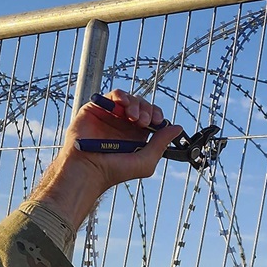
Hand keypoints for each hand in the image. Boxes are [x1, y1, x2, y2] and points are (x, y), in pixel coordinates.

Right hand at [30, 90, 183, 230]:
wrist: (88, 169)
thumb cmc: (114, 171)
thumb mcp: (145, 161)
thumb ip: (161, 144)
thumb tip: (177, 128)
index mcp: (136, 135)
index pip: (151, 117)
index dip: (156, 115)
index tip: (157, 121)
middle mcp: (123, 124)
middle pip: (142, 105)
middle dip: (147, 110)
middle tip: (143, 122)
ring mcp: (110, 115)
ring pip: (129, 98)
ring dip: (136, 104)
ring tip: (133, 117)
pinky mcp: (97, 109)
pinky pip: (113, 95)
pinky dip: (121, 95)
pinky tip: (123, 104)